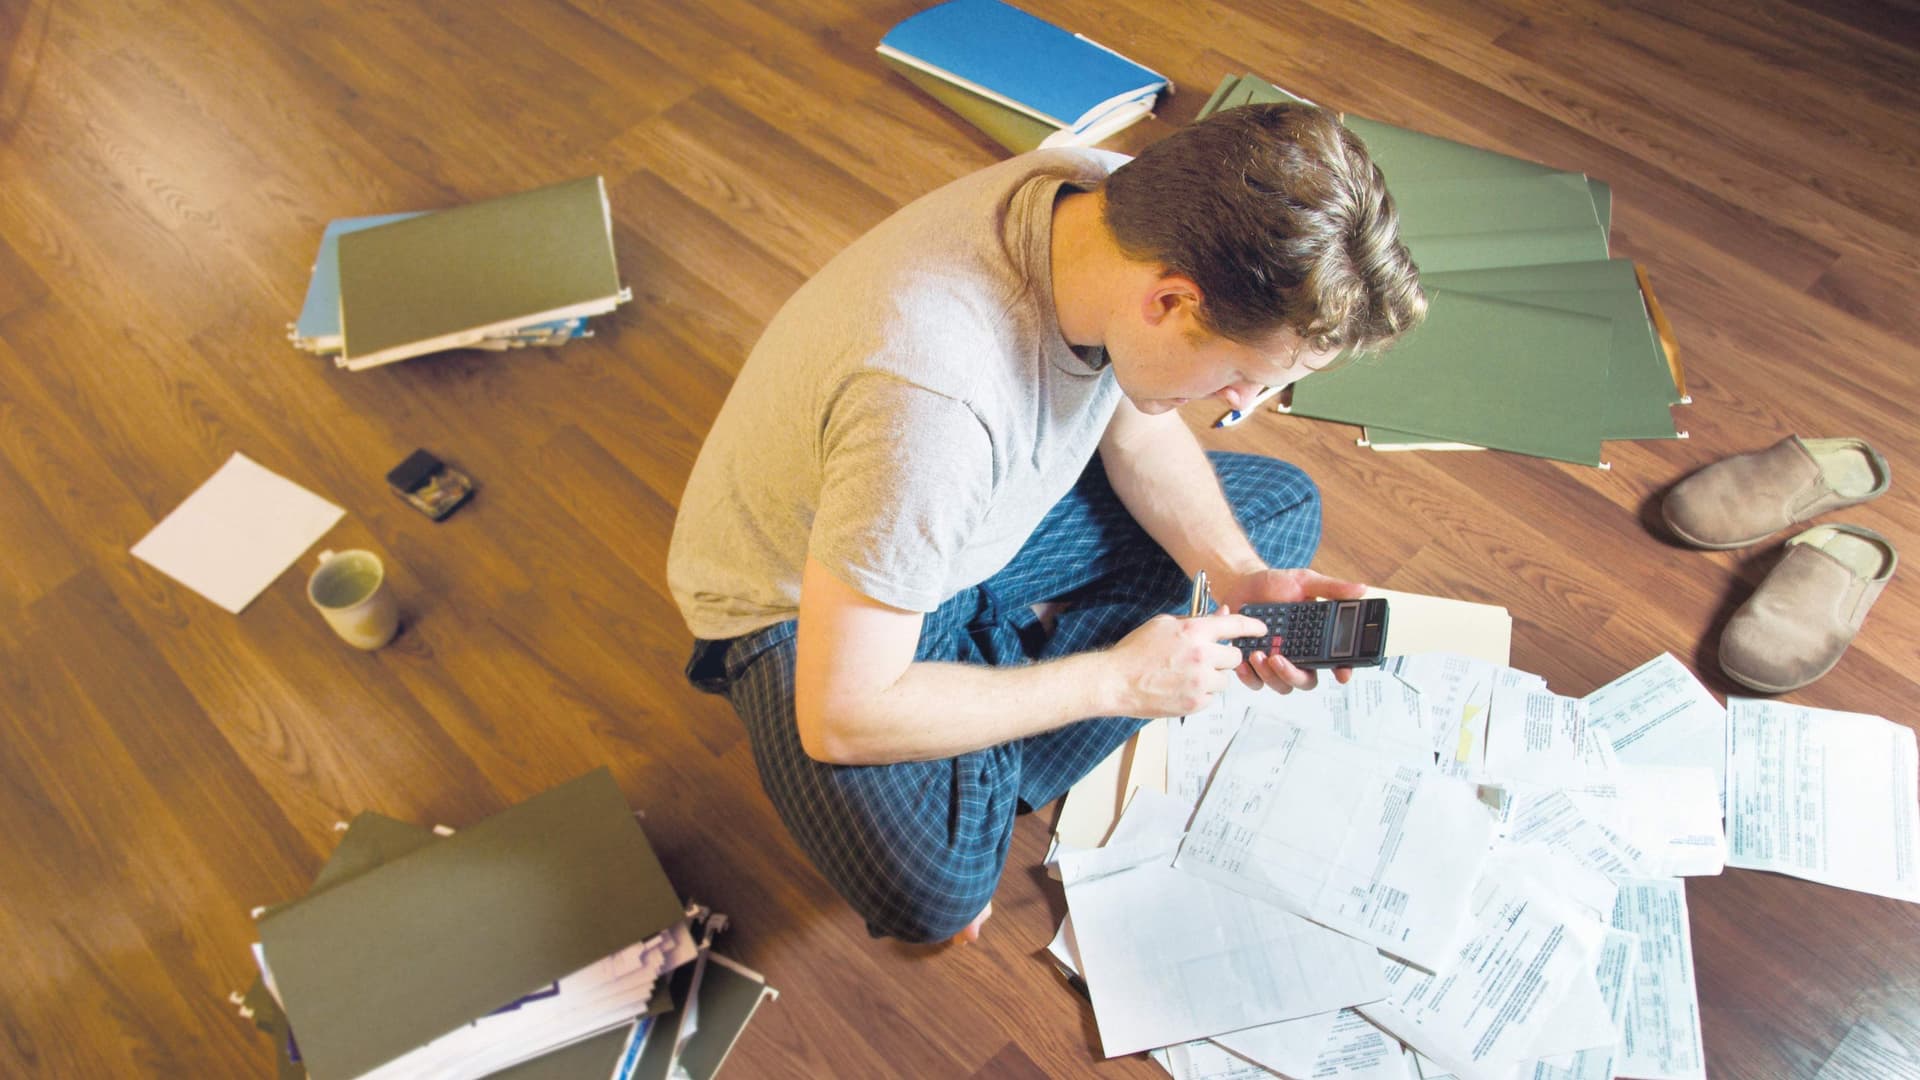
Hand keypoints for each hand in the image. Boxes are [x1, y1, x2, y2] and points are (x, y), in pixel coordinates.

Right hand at [1104, 610, 1267, 717]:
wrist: (1116, 681)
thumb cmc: (1135, 652)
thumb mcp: (1164, 624)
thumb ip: (1196, 620)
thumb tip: (1221, 616)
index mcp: (1194, 631)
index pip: (1235, 625)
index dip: (1252, 626)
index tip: (1261, 629)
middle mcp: (1202, 656)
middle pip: (1235, 657)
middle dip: (1223, 657)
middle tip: (1205, 658)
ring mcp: (1200, 682)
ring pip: (1226, 679)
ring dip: (1213, 677)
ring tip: (1188, 675)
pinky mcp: (1196, 703)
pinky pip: (1213, 697)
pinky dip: (1202, 693)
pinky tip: (1181, 687)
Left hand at [1212, 567, 1368, 693]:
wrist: (1241, 583)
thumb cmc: (1274, 584)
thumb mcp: (1304, 581)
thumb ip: (1332, 588)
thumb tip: (1361, 589)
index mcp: (1315, 640)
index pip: (1335, 662)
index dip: (1342, 671)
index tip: (1341, 675)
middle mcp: (1298, 655)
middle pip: (1306, 681)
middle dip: (1293, 676)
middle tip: (1279, 659)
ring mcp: (1276, 662)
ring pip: (1281, 685)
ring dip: (1270, 676)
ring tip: (1258, 654)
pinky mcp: (1254, 665)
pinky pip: (1255, 683)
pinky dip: (1249, 676)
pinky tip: (1243, 660)